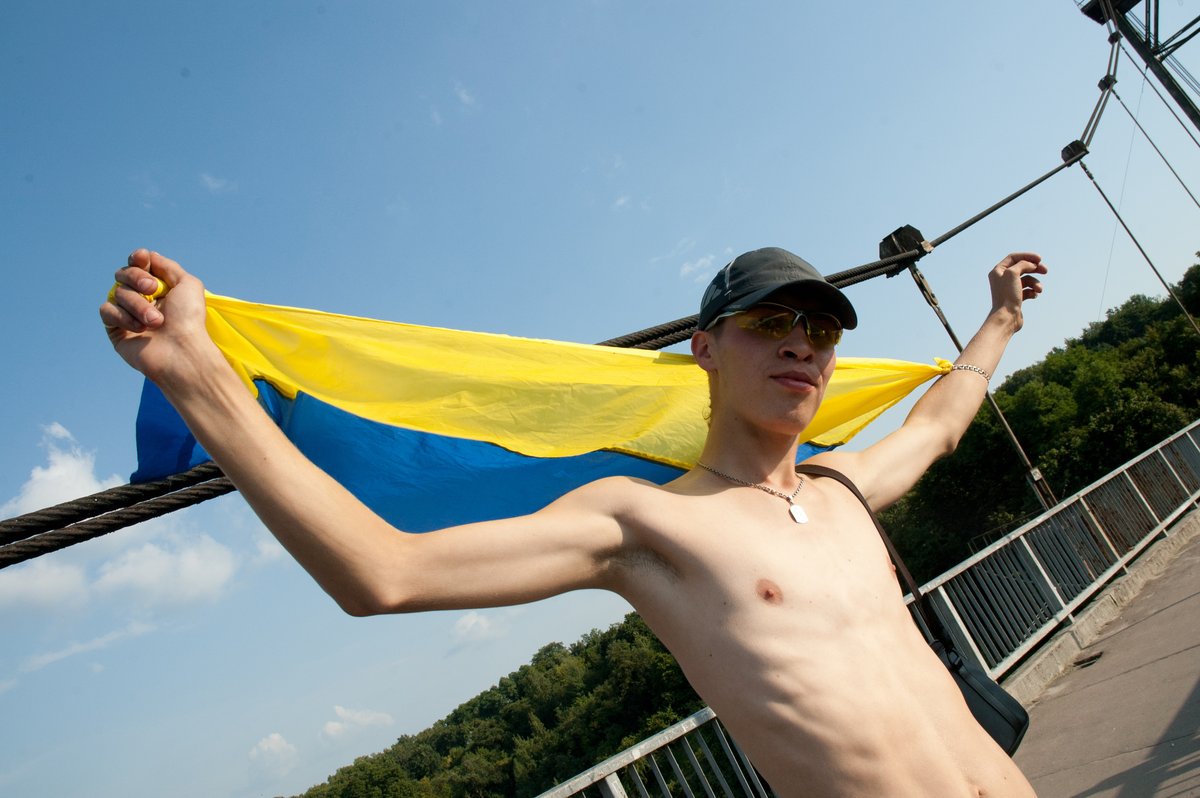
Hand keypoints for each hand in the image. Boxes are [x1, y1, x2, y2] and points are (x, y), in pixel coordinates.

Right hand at [99, 249, 212, 381]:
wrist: (181, 350)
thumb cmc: (189, 319)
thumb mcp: (187, 284)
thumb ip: (167, 266)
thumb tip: (147, 257)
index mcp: (158, 289)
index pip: (138, 265)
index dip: (137, 260)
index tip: (142, 259)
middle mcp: (142, 299)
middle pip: (124, 274)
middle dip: (137, 278)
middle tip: (152, 289)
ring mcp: (127, 314)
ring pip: (117, 292)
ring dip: (137, 304)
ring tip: (156, 321)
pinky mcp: (115, 330)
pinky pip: (106, 310)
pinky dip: (122, 317)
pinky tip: (139, 329)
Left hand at [988, 252, 1045, 331]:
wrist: (1006, 317)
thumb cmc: (1007, 295)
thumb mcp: (1013, 273)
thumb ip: (1023, 264)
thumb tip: (1031, 264)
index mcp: (998, 271)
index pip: (1014, 257)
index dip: (1027, 256)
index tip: (1039, 259)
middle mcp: (1002, 279)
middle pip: (1022, 267)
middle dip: (1035, 268)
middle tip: (1045, 270)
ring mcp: (1009, 289)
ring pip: (1027, 280)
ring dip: (1035, 283)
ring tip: (1039, 290)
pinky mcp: (1016, 298)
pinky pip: (1028, 290)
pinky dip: (1033, 291)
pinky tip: (1034, 295)